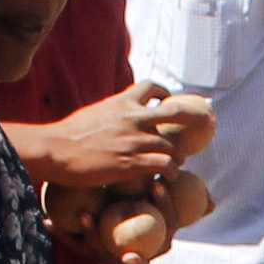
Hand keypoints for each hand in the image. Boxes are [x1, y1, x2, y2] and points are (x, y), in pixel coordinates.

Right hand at [21, 85, 210, 186]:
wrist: (55, 150)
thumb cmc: (67, 135)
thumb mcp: (93, 113)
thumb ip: (112, 113)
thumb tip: (116, 115)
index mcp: (122, 102)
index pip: (152, 87)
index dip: (165, 94)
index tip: (169, 101)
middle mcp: (133, 117)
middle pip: (176, 112)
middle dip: (196, 116)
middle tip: (208, 122)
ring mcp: (134, 140)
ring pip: (172, 146)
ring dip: (179, 156)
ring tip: (178, 163)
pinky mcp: (132, 162)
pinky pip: (164, 165)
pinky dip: (171, 171)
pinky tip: (170, 176)